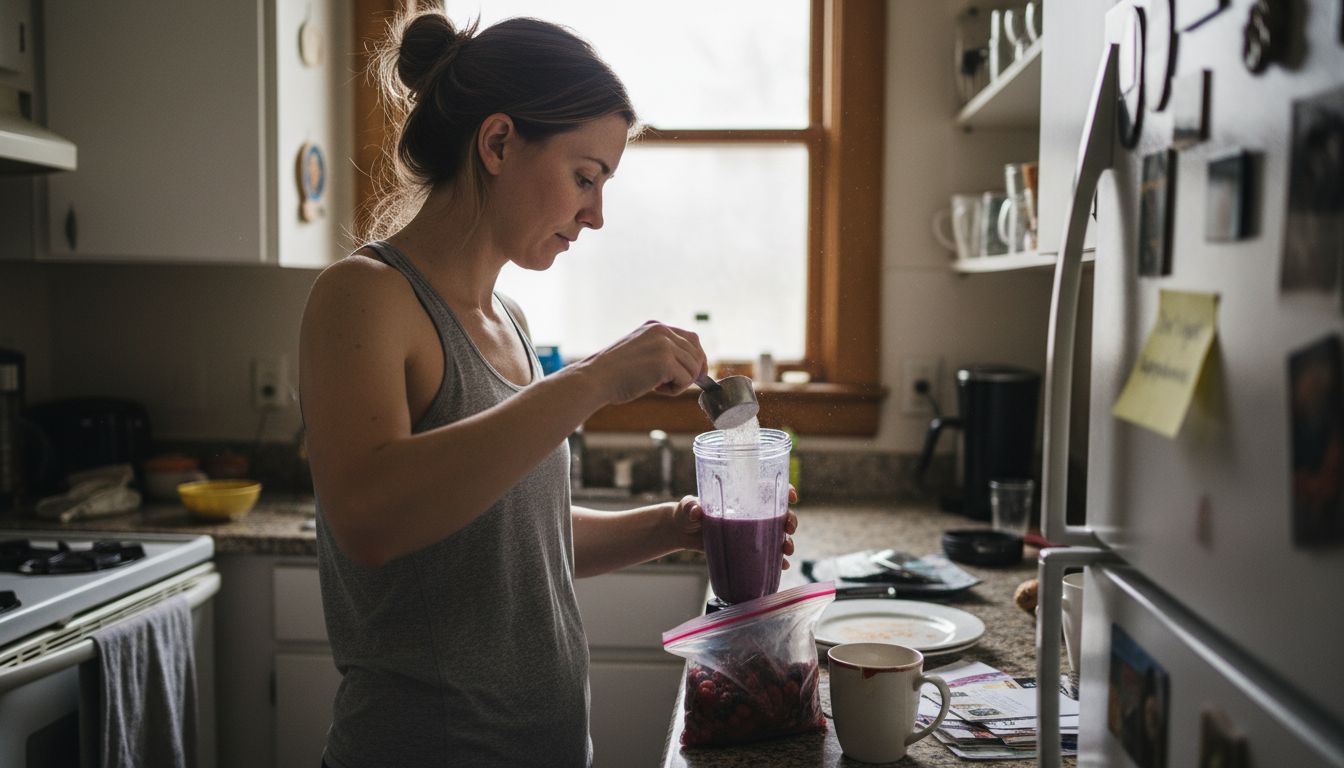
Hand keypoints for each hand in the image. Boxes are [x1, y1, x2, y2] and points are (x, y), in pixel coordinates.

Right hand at [575, 321, 706, 403]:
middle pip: (697, 353)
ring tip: (657, 386)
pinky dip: (674, 390)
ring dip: (680, 383)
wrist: (596, 379)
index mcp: (656, 326)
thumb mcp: (641, 351)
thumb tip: (695, 366)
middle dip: (690, 373)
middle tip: (670, 384)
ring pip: (693, 368)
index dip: (696, 358)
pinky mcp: (664, 361)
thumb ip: (663, 351)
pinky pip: (686, 380)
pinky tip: (655, 389)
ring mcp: (664, 344)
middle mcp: (662, 331)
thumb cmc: (614, 374)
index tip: (692, 374)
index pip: (691, 338)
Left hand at [669, 485, 799, 569]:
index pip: (768, 489)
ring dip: (786, 542)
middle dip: (789, 520)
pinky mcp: (744, 547)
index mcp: (741, 497)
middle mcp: (749, 513)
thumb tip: (696, 511)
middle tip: (789, 528)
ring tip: (787, 551)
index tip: (792, 496)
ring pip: (776, 534)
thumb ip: (691, 506)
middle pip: (778, 513)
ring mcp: (749, 531)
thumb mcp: (688, 506)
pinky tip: (782, 566)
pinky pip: (765, 554)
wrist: (680, 532)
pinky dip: (776, 560)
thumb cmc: (686, 511)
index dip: (785, 490)